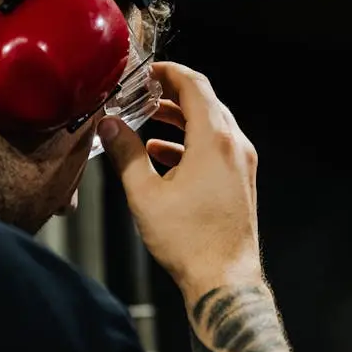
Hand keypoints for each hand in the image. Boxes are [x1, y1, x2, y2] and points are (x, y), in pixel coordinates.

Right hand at [97, 62, 262, 300]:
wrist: (223, 280)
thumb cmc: (189, 241)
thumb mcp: (145, 194)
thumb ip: (125, 154)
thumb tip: (109, 126)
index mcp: (215, 140)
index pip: (195, 85)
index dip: (169, 72)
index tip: (148, 71)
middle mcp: (235, 146)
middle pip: (205, 102)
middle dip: (172, 94)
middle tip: (143, 94)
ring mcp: (241, 164)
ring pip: (211, 125)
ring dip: (180, 120)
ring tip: (148, 122)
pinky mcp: (240, 181)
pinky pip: (216, 148)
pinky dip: (191, 143)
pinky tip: (163, 156)